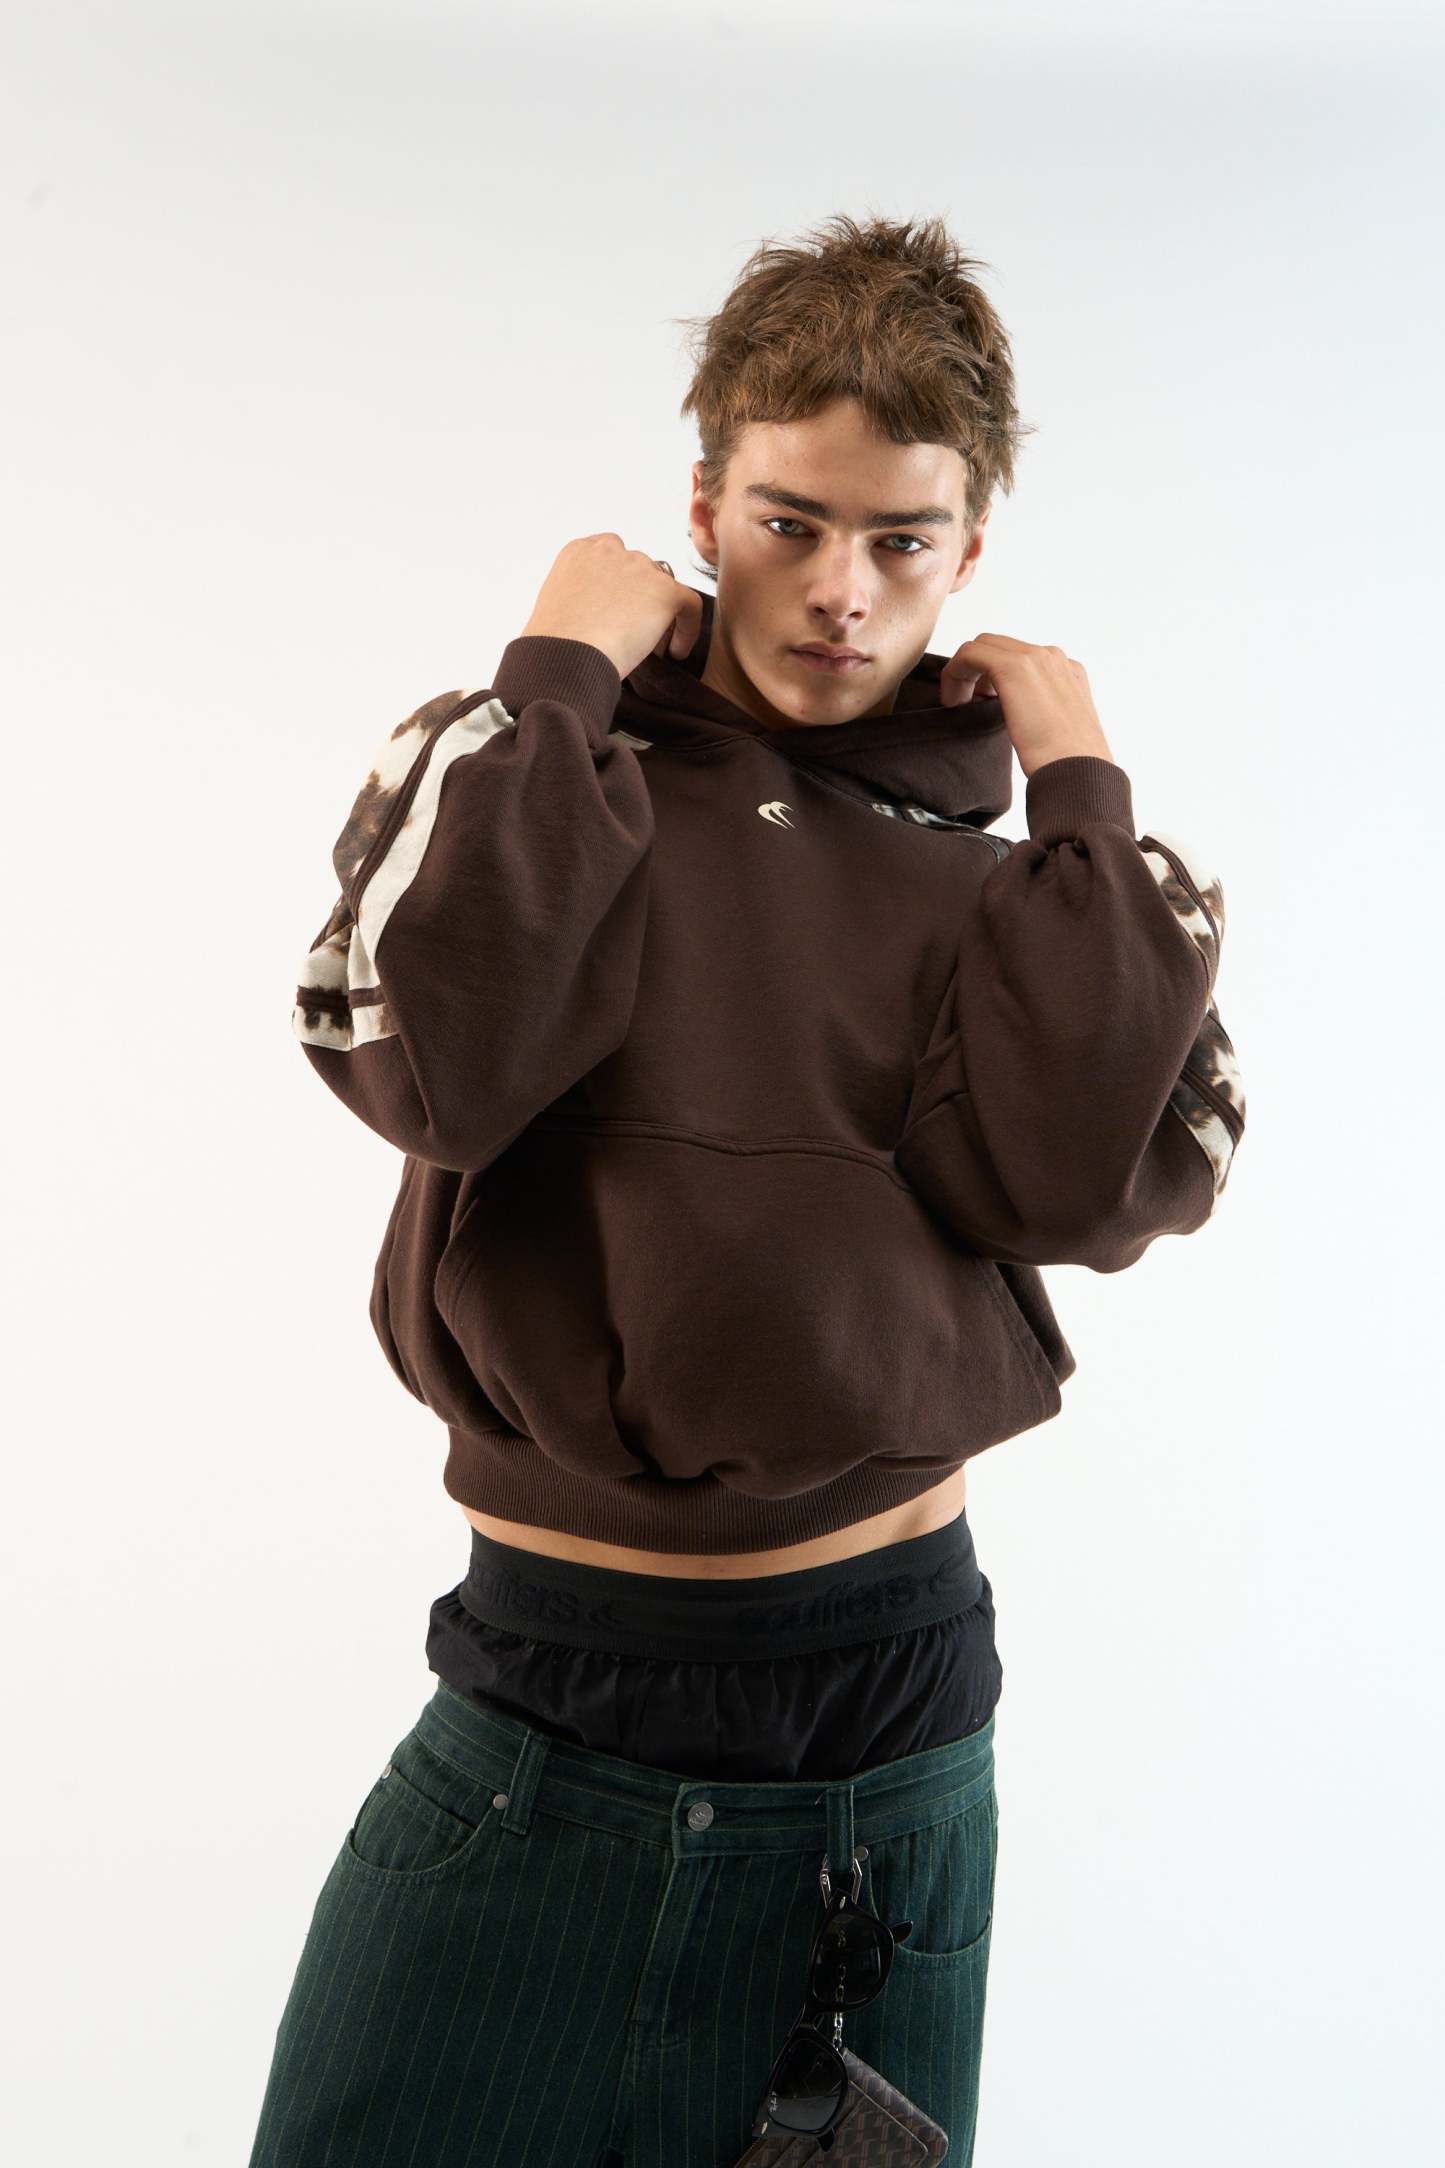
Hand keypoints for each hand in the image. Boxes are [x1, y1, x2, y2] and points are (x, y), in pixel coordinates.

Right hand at [520, 534, 702, 680]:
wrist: (565, 658)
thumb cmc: (554, 644)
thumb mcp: (559, 605)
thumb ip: (583, 596)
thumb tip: (603, 613)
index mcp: (580, 552)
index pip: (612, 557)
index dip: (622, 585)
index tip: (621, 610)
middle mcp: (610, 551)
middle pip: (640, 570)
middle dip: (641, 599)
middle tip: (635, 632)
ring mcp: (638, 567)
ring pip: (663, 586)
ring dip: (660, 612)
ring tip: (652, 645)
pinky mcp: (664, 590)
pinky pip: (690, 606)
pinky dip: (687, 629)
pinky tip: (675, 651)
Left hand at [938, 632, 1113, 779]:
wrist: (1077, 772)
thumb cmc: (1066, 762)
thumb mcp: (1056, 728)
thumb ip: (1040, 709)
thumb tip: (1017, 713)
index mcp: (1066, 671)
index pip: (1018, 658)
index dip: (992, 678)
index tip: (982, 705)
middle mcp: (1053, 658)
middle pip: (999, 647)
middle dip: (977, 672)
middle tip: (967, 705)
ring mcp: (1037, 658)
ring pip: (983, 645)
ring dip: (965, 673)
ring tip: (960, 705)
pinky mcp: (1014, 667)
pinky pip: (970, 653)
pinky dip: (954, 674)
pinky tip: (955, 702)